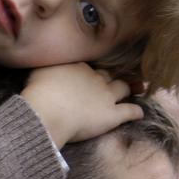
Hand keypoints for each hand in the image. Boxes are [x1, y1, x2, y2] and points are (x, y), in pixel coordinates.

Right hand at [20, 63, 142, 147]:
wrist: (47, 111)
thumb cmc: (38, 91)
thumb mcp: (37, 71)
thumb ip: (46, 67)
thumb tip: (45, 64)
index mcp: (79, 67)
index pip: (88, 68)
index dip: (88, 73)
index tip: (87, 76)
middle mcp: (95, 78)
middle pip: (107, 75)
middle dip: (110, 78)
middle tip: (114, 79)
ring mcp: (106, 96)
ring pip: (123, 88)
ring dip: (129, 88)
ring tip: (136, 88)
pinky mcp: (112, 115)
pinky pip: (130, 111)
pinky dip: (136, 111)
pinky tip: (140, 113)